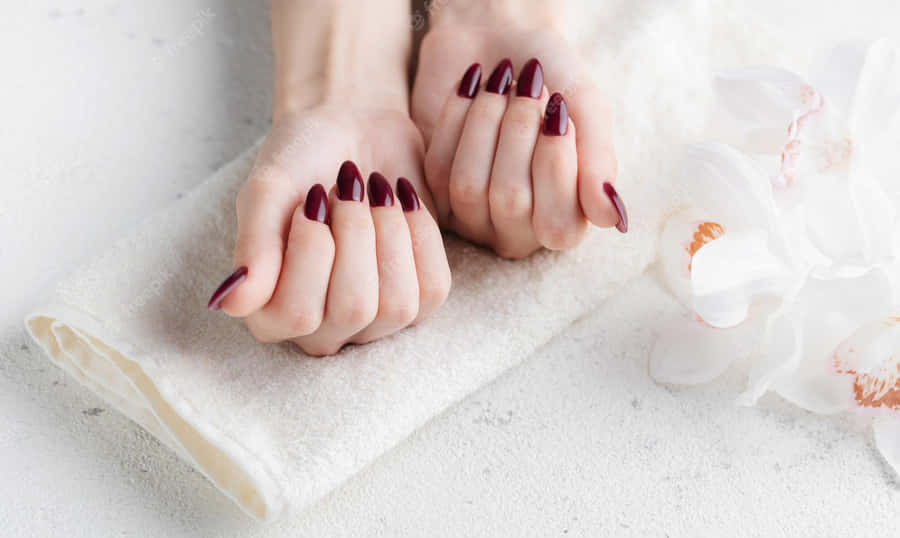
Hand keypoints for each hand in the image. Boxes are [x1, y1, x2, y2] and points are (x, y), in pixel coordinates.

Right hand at [209, 106, 450, 355]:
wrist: (354, 128)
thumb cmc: (302, 159)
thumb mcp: (269, 190)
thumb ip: (254, 245)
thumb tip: (233, 304)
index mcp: (269, 312)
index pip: (297, 314)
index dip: (313, 250)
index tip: (311, 199)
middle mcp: (321, 329)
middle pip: (354, 309)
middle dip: (356, 233)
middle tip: (346, 191)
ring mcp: (373, 321)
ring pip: (398, 306)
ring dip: (390, 233)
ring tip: (374, 194)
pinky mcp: (417, 298)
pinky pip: (433, 289)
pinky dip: (421, 235)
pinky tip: (402, 204)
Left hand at [412, 5, 627, 258]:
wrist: (497, 36)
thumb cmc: (552, 76)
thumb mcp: (585, 108)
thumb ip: (600, 161)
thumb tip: (612, 218)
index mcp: (567, 218)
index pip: (559, 226)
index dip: (556, 165)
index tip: (559, 108)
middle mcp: (519, 231)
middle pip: (511, 201)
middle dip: (518, 132)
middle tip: (530, 87)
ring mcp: (473, 218)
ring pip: (469, 187)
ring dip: (485, 123)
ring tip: (501, 81)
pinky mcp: (435, 193)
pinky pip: (439, 169)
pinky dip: (457, 118)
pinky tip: (472, 88)